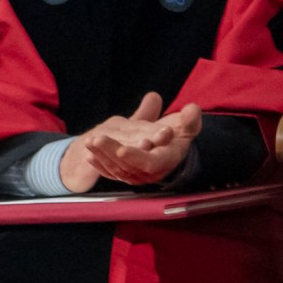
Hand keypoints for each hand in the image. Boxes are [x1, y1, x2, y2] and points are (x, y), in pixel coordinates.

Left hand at [73, 91, 202, 186]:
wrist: (170, 145)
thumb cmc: (178, 132)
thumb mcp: (186, 125)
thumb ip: (189, 119)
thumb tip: (192, 109)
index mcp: (166, 159)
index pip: (150, 162)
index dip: (136, 157)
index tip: (121, 149)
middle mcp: (151, 171)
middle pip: (129, 166)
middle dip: (112, 153)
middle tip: (97, 139)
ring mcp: (138, 174)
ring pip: (117, 169)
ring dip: (102, 156)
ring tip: (90, 142)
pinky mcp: (127, 173)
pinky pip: (112, 172)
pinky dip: (100, 165)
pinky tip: (89, 155)